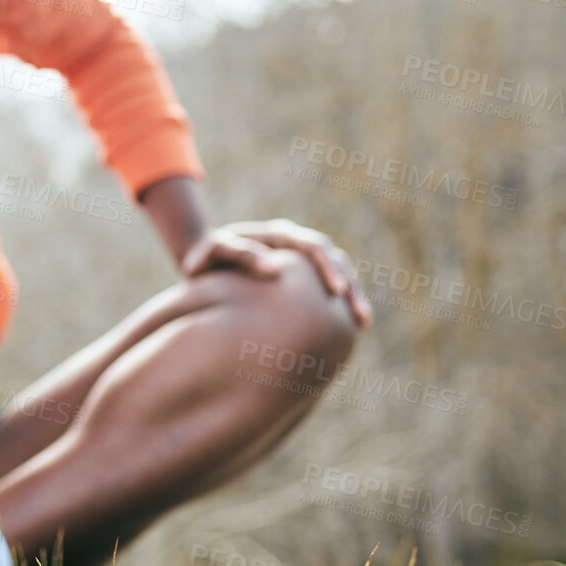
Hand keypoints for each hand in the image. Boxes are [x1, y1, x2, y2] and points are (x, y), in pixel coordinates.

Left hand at [180, 219, 372, 327]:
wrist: (202, 266)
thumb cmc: (207, 258)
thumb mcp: (214, 251)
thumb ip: (239, 253)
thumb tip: (274, 268)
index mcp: (280, 236)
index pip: (315, 246)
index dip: (329, 267)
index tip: (337, 291)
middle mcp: (295, 246)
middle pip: (334, 260)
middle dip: (349, 285)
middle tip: (358, 313)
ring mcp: (300, 264)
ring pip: (337, 275)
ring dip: (352, 297)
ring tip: (363, 322)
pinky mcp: (300, 282)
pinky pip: (326, 293)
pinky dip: (339, 307)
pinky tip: (349, 329)